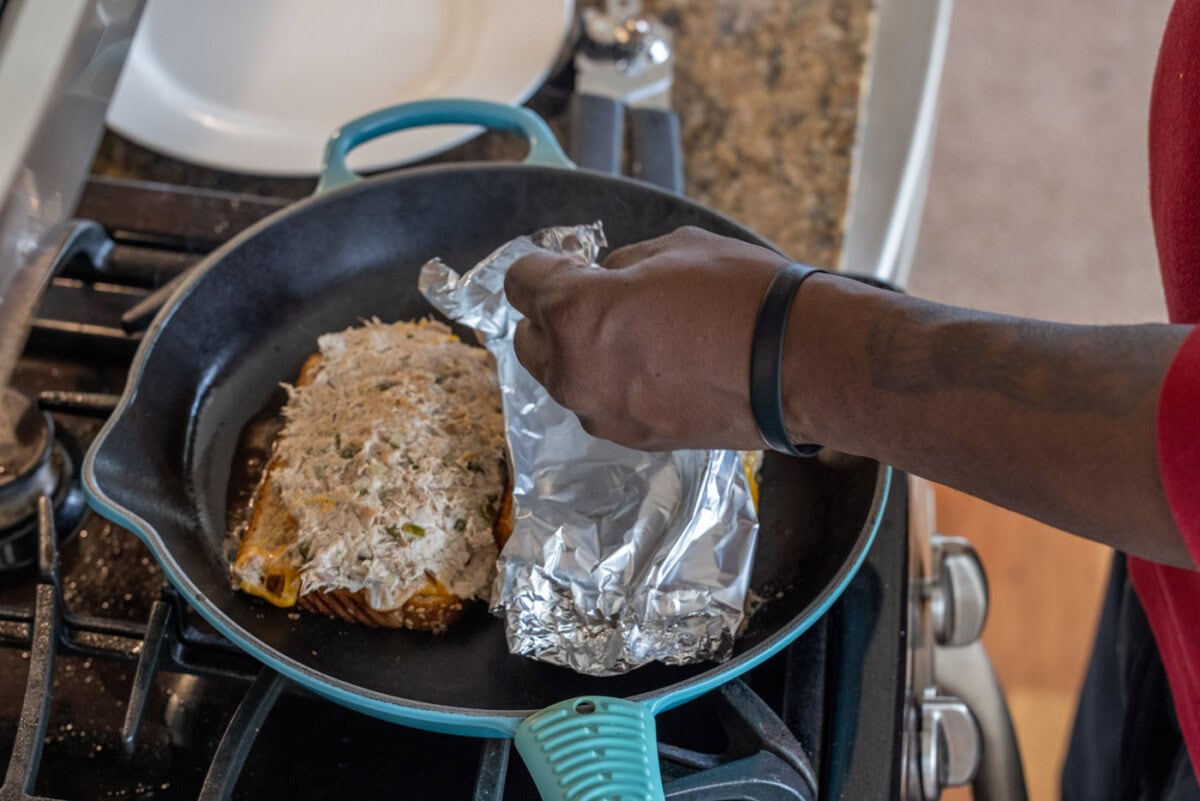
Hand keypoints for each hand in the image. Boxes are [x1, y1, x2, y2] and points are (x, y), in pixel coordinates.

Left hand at [504, 226, 791, 449]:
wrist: (800, 366)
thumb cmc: (741, 296)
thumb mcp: (673, 248)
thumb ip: (618, 266)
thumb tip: (601, 278)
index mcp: (575, 313)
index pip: (521, 282)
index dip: (544, 264)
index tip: (570, 262)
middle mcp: (575, 372)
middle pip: (530, 339)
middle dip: (554, 316)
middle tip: (601, 297)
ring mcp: (604, 414)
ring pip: (566, 378)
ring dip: (584, 354)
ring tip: (639, 334)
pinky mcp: (635, 439)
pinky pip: (604, 403)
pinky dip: (617, 384)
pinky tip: (661, 365)